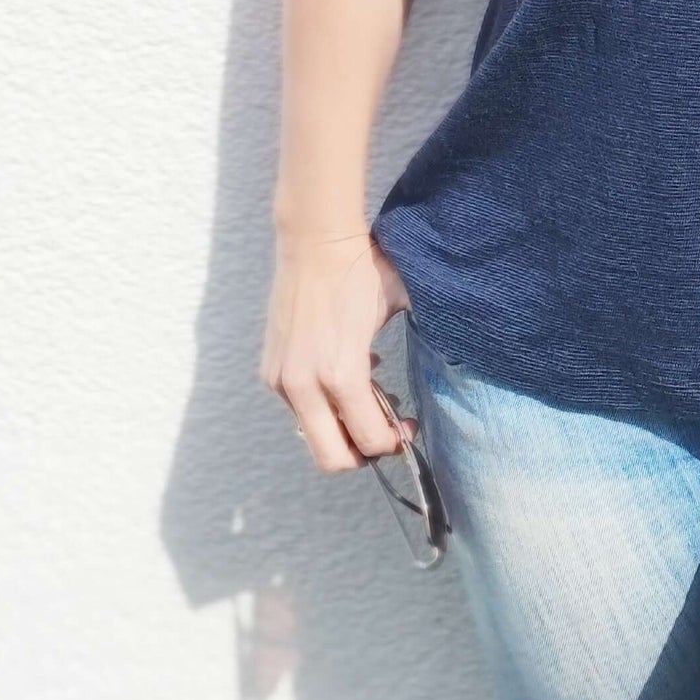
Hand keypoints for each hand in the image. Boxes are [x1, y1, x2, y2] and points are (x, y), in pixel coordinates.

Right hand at [259, 228, 414, 472]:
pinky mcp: (272, 370)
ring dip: (341, 426)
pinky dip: (322, 404)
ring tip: (368, 396)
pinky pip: (299, 407)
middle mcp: (306, 385)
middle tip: (385, 432)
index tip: (407, 427)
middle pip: (332, 458)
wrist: (316, 241)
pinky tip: (342, 375)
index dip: (393, 442)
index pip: (369, 439)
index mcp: (342, 374)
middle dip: (363, 453)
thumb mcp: (400, 308)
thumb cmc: (362, 270)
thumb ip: (409, 351)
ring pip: (313, 433)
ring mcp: (283, 379)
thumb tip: (427, 373)